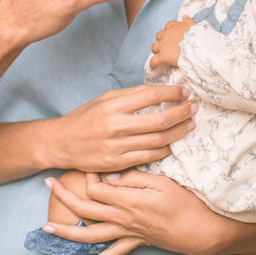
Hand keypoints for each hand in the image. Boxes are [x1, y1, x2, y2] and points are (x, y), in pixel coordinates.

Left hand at [43, 170, 231, 254]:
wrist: (201, 232)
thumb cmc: (187, 204)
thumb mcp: (163, 183)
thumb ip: (135, 179)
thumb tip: (112, 177)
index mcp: (129, 201)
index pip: (97, 188)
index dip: (87, 175)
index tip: (84, 161)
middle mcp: (123, 219)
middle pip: (85, 209)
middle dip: (64, 196)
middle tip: (48, 183)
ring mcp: (128, 233)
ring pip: (90, 235)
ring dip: (67, 232)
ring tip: (46, 228)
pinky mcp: (136, 243)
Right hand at [44, 84, 197, 172]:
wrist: (61, 143)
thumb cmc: (85, 118)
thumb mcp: (104, 99)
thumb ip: (130, 96)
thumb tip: (159, 91)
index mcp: (113, 105)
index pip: (151, 95)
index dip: (172, 93)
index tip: (185, 91)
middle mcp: (116, 125)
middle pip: (160, 120)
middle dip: (182, 112)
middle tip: (194, 107)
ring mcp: (117, 147)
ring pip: (158, 140)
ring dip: (178, 132)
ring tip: (190, 124)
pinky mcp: (118, 163)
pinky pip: (149, 157)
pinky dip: (165, 150)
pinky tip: (174, 143)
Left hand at [149, 16, 196, 68]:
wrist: (199, 48)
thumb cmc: (200, 37)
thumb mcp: (196, 26)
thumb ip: (189, 21)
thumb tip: (184, 16)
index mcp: (175, 27)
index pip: (168, 26)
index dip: (170, 31)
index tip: (173, 36)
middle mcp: (167, 34)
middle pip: (159, 36)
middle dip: (162, 40)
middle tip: (168, 47)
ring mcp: (163, 46)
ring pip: (154, 47)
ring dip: (157, 51)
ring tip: (161, 56)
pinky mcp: (163, 56)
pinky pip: (153, 61)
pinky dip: (153, 64)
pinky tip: (155, 67)